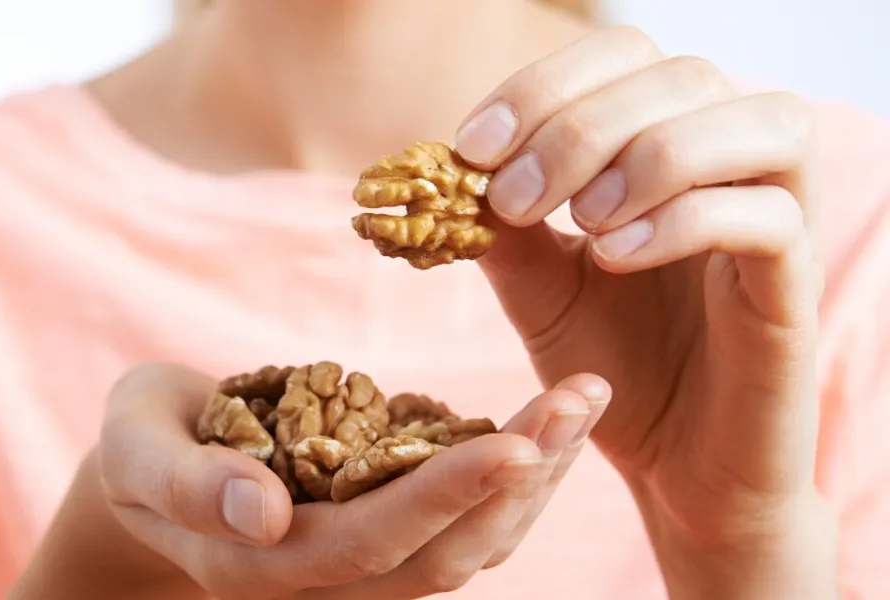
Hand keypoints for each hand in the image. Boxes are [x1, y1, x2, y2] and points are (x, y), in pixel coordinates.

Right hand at [97, 363, 610, 599]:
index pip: (367, 545)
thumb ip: (186, 482)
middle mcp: (320, 579)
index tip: (514, 445)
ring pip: (464, 549)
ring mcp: (355, 563)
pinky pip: (460, 523)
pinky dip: (510, 478)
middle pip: (438, 557)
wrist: (154, 465)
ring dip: (531, 482)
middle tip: (578, 401)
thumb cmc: (142, 442)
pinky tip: (547, 427)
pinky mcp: (380, 532)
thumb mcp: (137, 447)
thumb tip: (262, 514)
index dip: (443, 500)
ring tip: (581, 403)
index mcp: (259, 562)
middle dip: (516, 484)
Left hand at [455, 25, 832, 595]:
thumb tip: (447, 167)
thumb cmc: (614, 367)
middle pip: (686, 75)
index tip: (475, 146)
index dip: (545, 84)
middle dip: (582, 126)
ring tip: (581, 224)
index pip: (626, 56)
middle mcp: (734, 169)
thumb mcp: (539, 288)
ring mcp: (779, 222)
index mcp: (668, 149)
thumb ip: (504, 226)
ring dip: (650, 157)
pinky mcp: (795, 289)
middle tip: (516, 197)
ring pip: (762, 122)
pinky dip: (685, 221)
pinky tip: (616, 257)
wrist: (671, 470)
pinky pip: (770, 217)